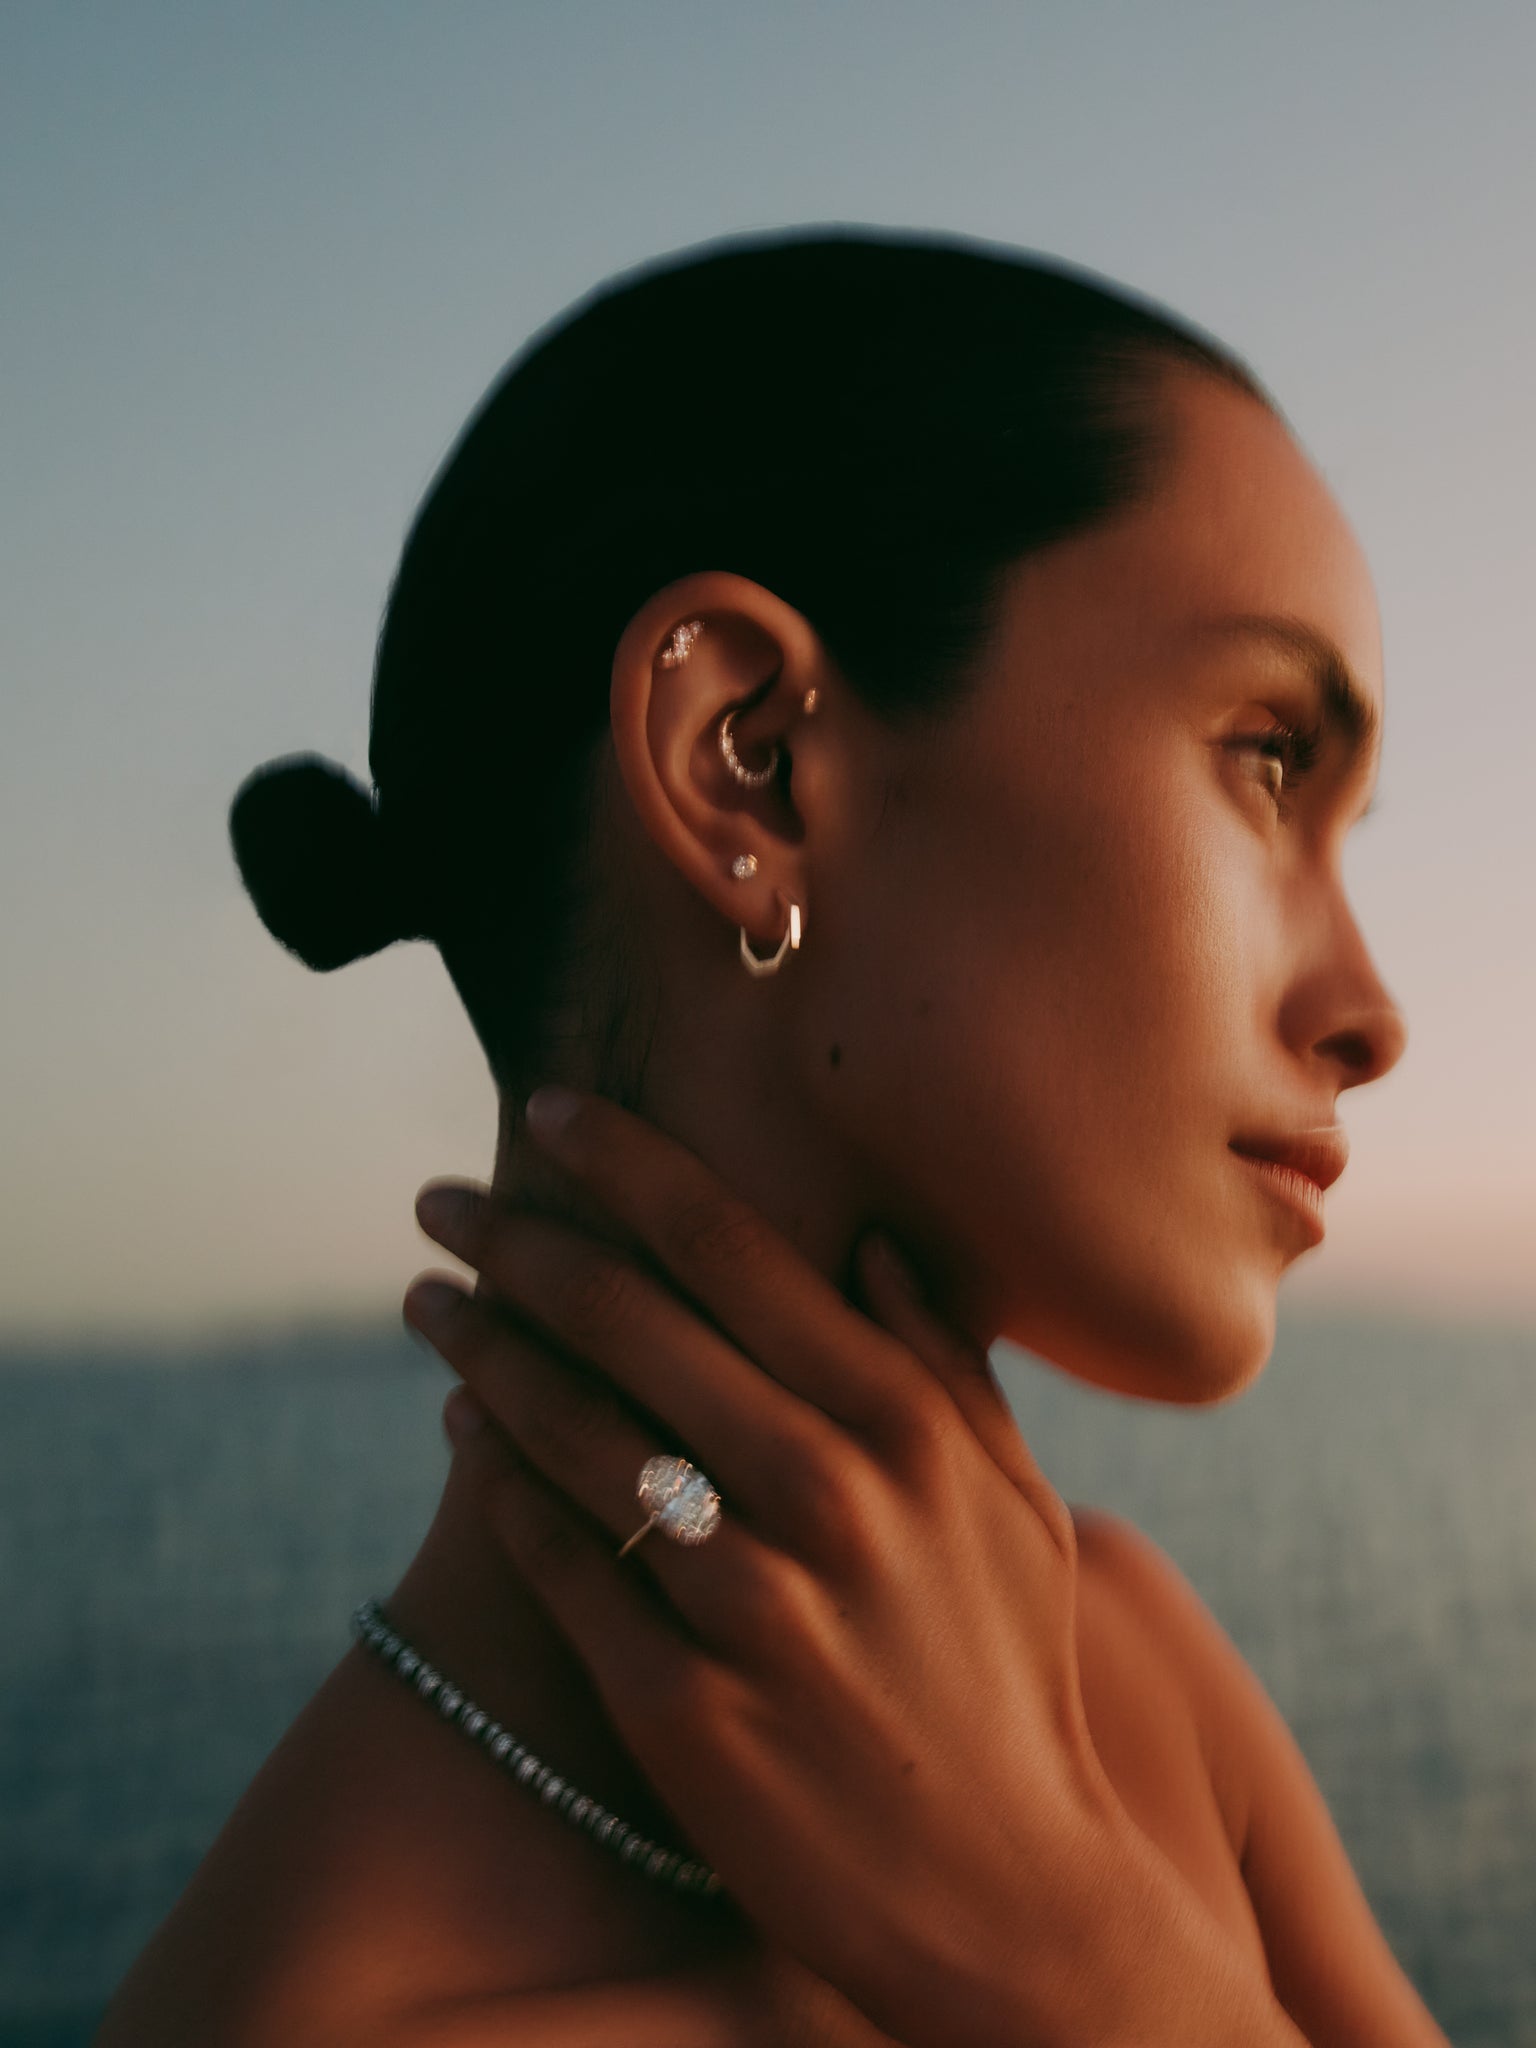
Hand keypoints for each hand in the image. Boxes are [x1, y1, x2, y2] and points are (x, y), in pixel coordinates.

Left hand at [402, 1087, 1140, 2047]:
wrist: (1008, 1897)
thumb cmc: (1005, 1673)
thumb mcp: (1017, 1506)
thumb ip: (946, 1366)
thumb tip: (872, 1244)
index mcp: (903, 1422)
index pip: (731, 1248)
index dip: (625, 1164)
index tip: (550, 1109)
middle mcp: (824, 1491)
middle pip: (629, 1319)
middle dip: (518, 1240)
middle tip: (442, 1199)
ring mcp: (749, 1600)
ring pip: (573, 1430)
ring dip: (482, 1349)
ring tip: (429, 1304)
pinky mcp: (682, 1704)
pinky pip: (561, 1560)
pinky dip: (502, 1480)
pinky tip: (465, 1429)